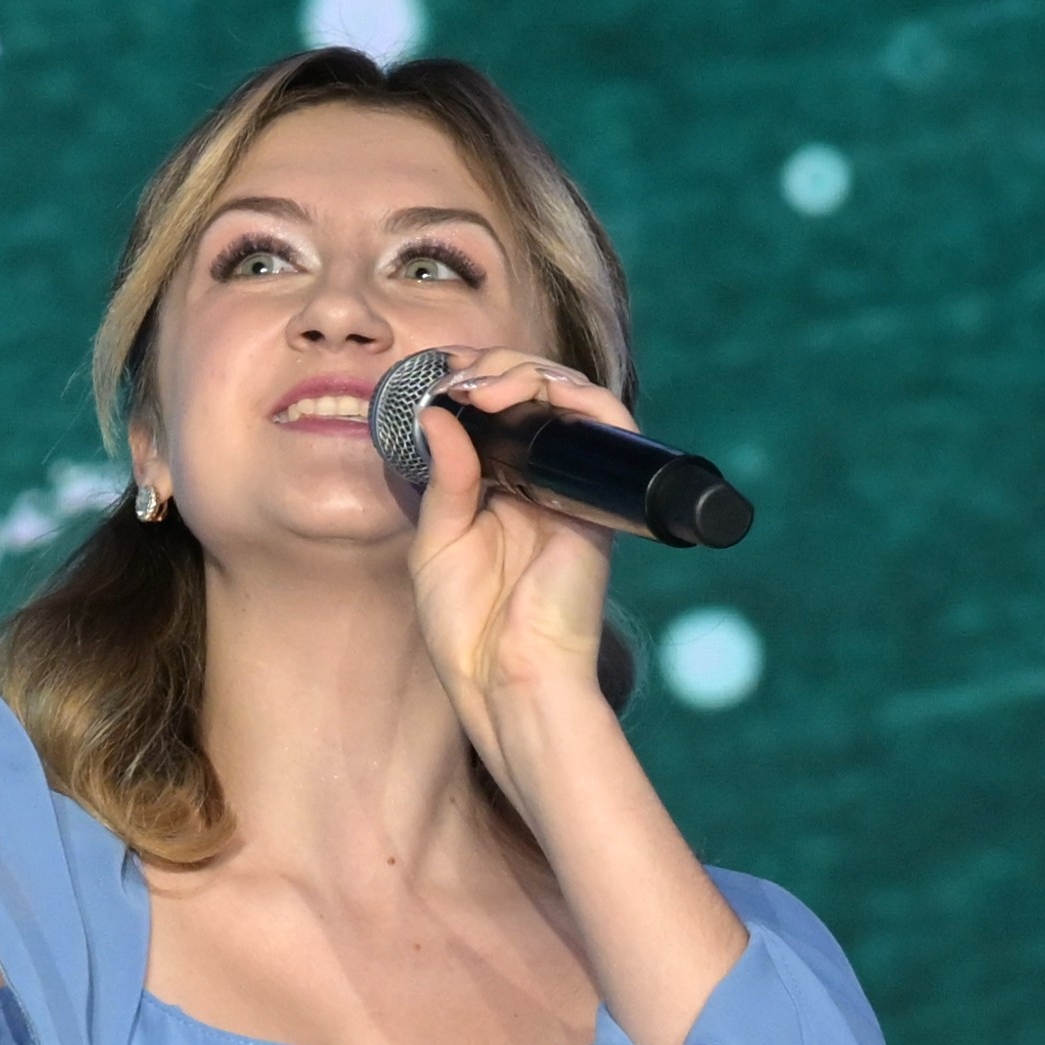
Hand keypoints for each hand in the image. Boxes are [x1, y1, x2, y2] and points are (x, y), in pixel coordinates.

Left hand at [397, 348, 633, 768]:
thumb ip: (443, 478)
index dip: (472, 376)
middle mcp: (541, 479)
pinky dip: (577, 395)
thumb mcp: (436, 541)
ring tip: (483, 384)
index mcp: (498, 486)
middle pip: (537, 391)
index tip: (435, 372)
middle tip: (457, 374)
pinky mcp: (601, 501)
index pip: (498, 408)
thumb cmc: (465, 626)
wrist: (505, 679)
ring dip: (528, 372)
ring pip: (573, 397)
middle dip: (496, 365)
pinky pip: (610, 429)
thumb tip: (439, 414)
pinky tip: (526, 394)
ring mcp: (574, 487)